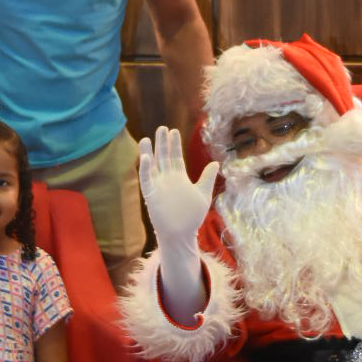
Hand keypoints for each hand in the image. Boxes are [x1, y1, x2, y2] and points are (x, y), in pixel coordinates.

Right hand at [138, 126, 218, 250]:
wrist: (181, 233)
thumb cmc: (192, 216)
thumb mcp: (203, 194)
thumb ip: (207, 178)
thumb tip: (216, 163)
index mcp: (179, 177)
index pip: (176, 156)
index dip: (174, 144)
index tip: (173, 131)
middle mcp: (167, 178)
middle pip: (163, 157)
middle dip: (162, 143)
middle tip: (162, 128)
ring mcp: (158, 185)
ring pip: (152, 165)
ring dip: (149, 152)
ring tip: (146, 138)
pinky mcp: (151, 194)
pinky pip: (146, 180)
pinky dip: (145, 169)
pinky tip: (145, 157)